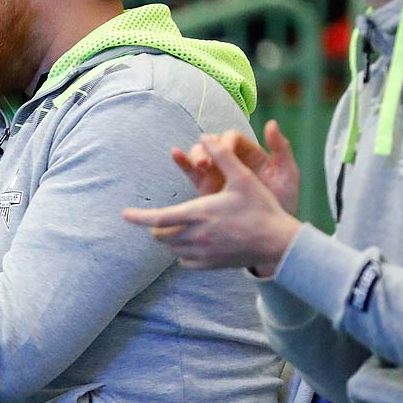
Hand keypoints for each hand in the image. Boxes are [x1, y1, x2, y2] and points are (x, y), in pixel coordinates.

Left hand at [128, 126, 302, 274]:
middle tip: (165, 216)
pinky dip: (183, 253)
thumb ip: (223, 157)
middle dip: (158, 226)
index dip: (139, 217)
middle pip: (161, 235)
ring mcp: (203, 253)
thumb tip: (204, 137)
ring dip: (171, 238)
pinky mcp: (210, 265)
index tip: (124, 215)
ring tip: (180, 227)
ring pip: (172, 249)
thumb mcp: (244, 178)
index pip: (159, 218)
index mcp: (200, 214)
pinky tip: (193, 243)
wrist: (279, 242)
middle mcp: (197, 236)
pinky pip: (184, 262)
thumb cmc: (262, 207)